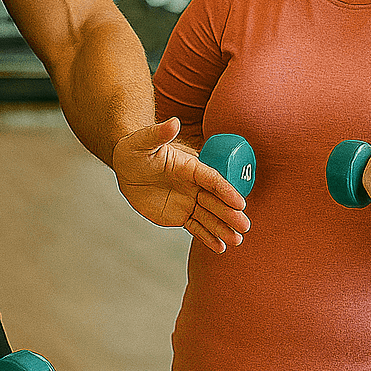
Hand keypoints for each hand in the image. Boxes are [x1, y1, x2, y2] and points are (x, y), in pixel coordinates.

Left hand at [113, 117, 249, 253]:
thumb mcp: (144, 141)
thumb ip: (159, 133)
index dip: (226, 191)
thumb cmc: (135, 149)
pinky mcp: (180, 215)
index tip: (239, 202)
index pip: (212, 179)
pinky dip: (207, 237)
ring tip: (237, 241)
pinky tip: (220, 248)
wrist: (126, 167)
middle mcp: (195, 185)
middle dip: (230, 214)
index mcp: (191, 166)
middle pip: (216, 201)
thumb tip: (173, 122)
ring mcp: (189, 201)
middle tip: (244, 226)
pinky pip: (196, 227)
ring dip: (223, 229)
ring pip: (209, 217)